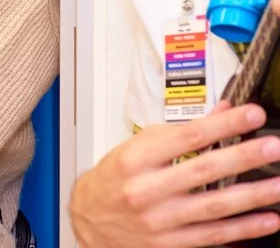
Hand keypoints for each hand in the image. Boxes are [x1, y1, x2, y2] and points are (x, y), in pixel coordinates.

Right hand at [69, 102, 279, 247]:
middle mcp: (146, 189)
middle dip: (242, 157)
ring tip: (278, 184)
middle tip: (272, 147)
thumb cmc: (113, 180)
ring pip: (214, 206)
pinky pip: (213, 235)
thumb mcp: (136, 148)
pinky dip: (243, 228)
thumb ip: (179, 133)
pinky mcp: (169, 244)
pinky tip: (267, 219)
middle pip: (203, 170)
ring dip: (253, 195)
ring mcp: (159, 219)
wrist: (88, 219)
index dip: (222, 125)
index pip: (187, 136)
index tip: (251, 115)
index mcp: (136, 158)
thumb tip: (221, 113)